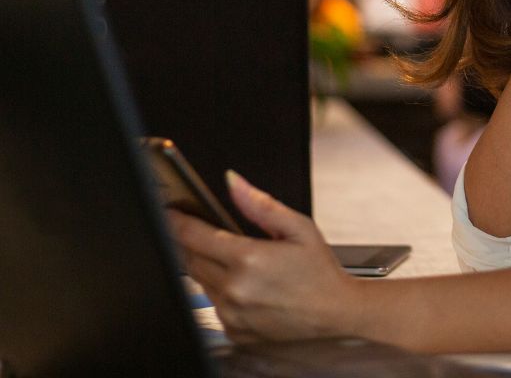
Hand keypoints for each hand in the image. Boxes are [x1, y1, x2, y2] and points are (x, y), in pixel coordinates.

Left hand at [167, 171, 360, 342]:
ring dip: (209, 268)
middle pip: (190, 258)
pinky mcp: (233, 330)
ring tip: (242, 264)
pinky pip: (213, 304)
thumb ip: (261, 205)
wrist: (335, 312)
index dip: (176, 220)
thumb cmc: (320, 271)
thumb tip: (233, 182)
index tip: (171, 212)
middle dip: (193, 243)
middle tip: (210, 234)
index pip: (193, 235)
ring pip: (200, 282)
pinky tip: (247, 287)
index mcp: (249, 258)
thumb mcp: (299, 228)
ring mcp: (232, 313)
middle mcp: (235, 288)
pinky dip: (221, 291)